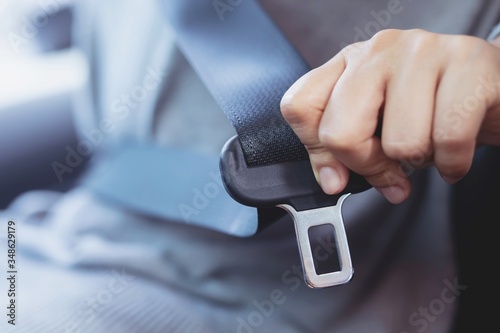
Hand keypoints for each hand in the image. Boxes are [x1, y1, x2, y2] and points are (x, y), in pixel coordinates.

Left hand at [281, 29, 499, 203]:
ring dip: (418, 161)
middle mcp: (378, 50)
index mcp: (348, 63)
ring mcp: (422, 52)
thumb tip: (332, 182)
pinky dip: (453, 164)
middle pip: (340, 132)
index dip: (316, 152)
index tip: (339, 173)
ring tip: (430, 145)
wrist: (495, 87)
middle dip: (368, 165)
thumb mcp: (377, 124)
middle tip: (391, 166)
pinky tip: (454, 156)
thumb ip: (346, 150)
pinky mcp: (469, 64)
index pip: (299, 107)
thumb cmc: (430, 107)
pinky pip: (447, 139)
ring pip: (399, 142)